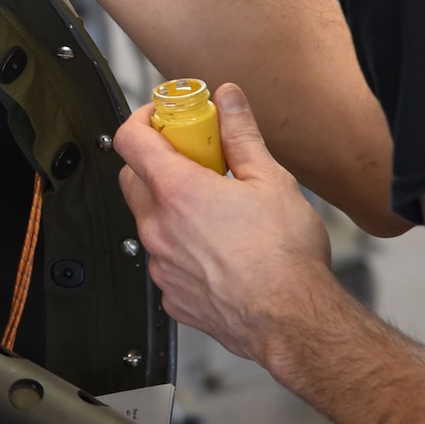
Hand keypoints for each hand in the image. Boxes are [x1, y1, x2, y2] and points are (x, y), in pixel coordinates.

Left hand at [114, 82, 338, 366]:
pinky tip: (215, 248)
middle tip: (193, 158)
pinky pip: (164, 261)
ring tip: (213, 208)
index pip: (130, 139)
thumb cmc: (286, 259)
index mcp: (177, 192)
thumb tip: (229, 101)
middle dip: (155, 160)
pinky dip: (180, 247)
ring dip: (168, 206)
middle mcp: (158, 228)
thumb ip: (240, 134)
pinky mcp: (171, 295)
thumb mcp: (270, 179)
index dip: (143, 119)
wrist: (294, 322)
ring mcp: (161, 265)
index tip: (163, 116)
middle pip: (133, 177)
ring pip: (148, 221)